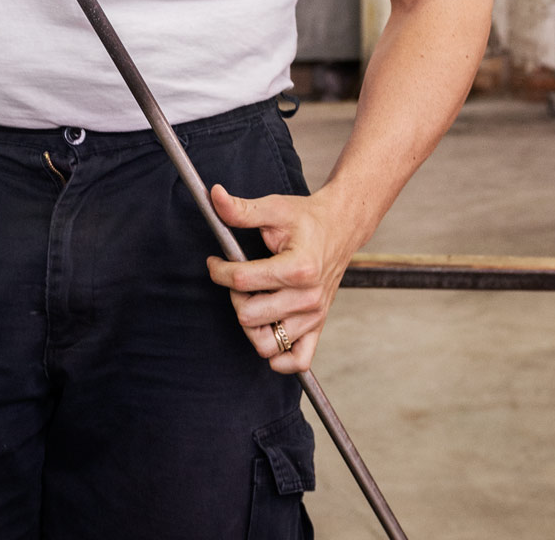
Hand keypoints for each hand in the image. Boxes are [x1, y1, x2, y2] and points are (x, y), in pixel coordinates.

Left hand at [205, 182, 357, 373]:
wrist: (340, 227)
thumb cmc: (307, 218)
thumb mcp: (274, 208)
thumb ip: (242, 209)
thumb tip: (214, 196)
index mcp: (298, 268)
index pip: (243, 280)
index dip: (219, 271)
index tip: (215, 262)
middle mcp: (308, 297)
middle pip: (250, 316)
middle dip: (234, 296)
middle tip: (236, 279)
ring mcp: (314, 316)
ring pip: (267, 343)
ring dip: (250, 326)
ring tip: (251, 301)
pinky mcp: (318, 326)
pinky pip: (297, 360)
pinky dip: (279, 358)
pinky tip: (268, 331)